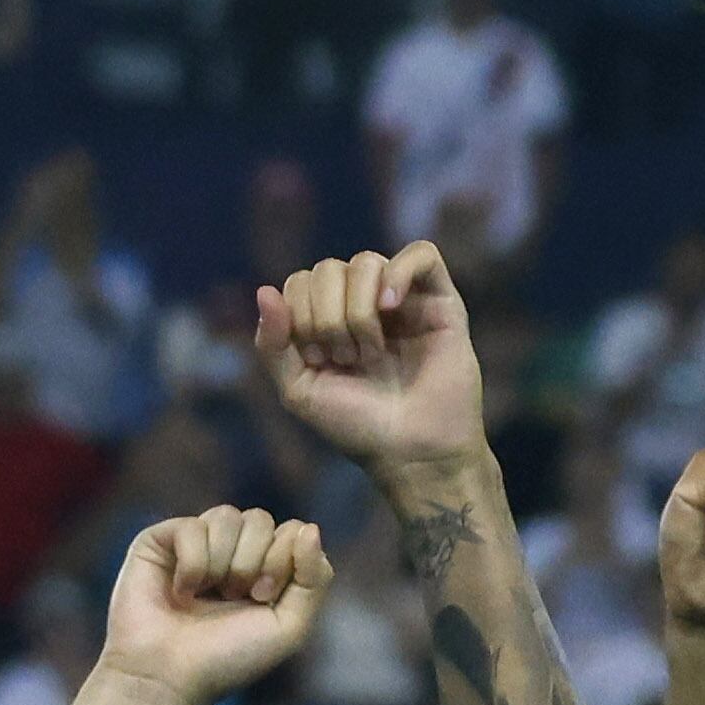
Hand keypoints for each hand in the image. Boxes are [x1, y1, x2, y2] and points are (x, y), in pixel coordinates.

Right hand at [98, 507, 330, 704]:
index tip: (262, 598)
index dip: (283, 559)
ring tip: (205, 595)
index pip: (291, 531)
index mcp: (262, 569)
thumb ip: (315, 578)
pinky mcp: (158, 541)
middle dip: (253, 561)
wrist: (166, 678)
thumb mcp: (289, 626)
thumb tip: (310, 528)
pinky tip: (180, 592)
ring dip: (222, 563)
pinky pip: (192, 527)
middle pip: (261, 520)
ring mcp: (193, 544)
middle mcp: (228, 552)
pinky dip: (192, 564)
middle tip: (234, 598)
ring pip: (227, 517)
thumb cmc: (226, 659)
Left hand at [255, 244, 487, 486]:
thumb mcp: (298, 389)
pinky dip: (397, 274)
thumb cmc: (356, 424)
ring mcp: (403, 299)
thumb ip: (272, 343)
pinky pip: (421, 253)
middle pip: (328, 269)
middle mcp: (364, 303)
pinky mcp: (441, 300)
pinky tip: (389, 308)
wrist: (411, 451)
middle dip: (325, 317)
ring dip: (358, 311)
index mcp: (328, 319)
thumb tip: (263, 290)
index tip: (316, 359)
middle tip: (344, 359)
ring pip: (366, 262)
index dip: (298, 315)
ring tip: (369, 353)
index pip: (299, 281)